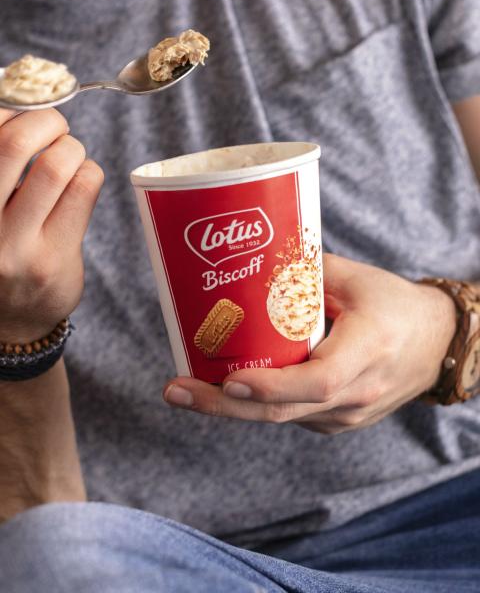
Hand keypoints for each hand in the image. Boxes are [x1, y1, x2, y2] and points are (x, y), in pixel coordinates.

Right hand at [0, 108, 103, 343]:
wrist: (9, 325)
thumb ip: (1, 167)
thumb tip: (20, 109)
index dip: (6, 112)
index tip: (17, 115)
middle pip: (15, 143)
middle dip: (44, 119)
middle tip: (52, 124)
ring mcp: (14, 245)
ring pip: (55, 165)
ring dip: (69, 146)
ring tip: (67, 153)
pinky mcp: (54, 257)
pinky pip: (84, 188)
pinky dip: (87, 170)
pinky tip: (80, 179)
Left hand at [164, 254, 456, 433]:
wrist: (437, 345)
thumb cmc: (397, 305)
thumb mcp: (358, 278)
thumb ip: (308, 270)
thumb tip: (256, 256)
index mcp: (369, 350)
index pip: (319, 381)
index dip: (272, 386)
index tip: (229, 380)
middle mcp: (358, 392)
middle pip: (284, 411)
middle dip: (223, 406)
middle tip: (175, 390)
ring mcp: (347, 414)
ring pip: (281, 417)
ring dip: (231, 406)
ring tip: (185, 386)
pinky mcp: (336, 421)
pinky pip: (290, 414)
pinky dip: (256, 402)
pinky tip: (223, 387)